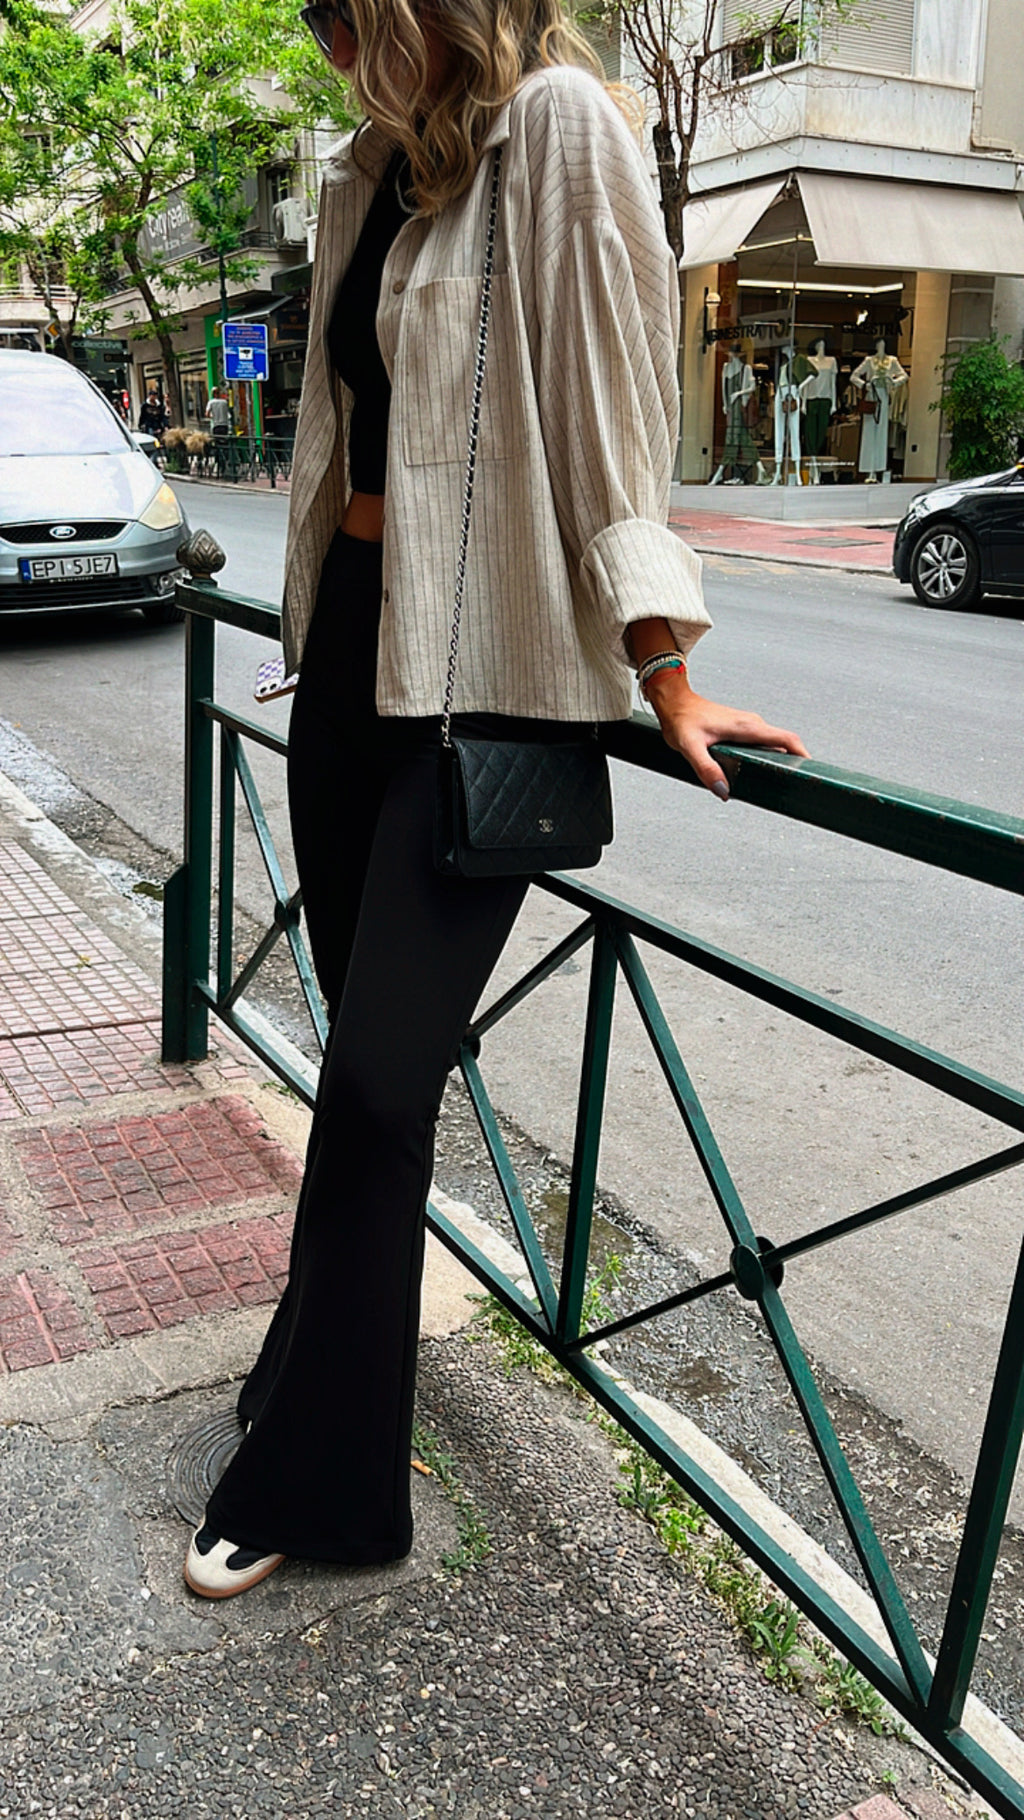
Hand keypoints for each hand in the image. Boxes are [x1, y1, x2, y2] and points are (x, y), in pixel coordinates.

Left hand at [644, 668, 808, 799]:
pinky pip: (762, 744)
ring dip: (780, 760)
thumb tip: (723, 790)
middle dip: (793, 763)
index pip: (787, 738)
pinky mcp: (742, 730)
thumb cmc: (682, 719)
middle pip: (784, 744)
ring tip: (778, 781)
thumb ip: (707, 770)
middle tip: (794, 783)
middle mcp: (752, 724)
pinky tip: (758, 770)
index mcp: (747, 727)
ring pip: (773, 744)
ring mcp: (748, 726)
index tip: (810, 770)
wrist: (674, 702)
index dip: (802, 754)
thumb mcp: (690, 747)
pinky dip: (766, 756)